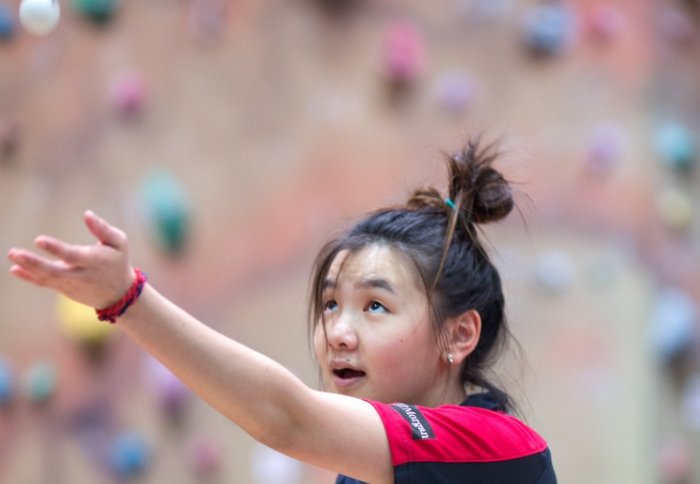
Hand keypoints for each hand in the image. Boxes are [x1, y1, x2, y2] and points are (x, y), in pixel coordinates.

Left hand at [7, 210, 134, 309]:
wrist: (118, 294)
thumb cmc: (118, 262)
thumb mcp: (119, 243)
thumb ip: (103, 229)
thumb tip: (87, 214)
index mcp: (94, 262)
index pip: (72, 256)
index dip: (55, 249)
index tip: (39, 240)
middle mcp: (81, 275)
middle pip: (54, 271)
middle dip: (34, 262)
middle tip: (15, 252)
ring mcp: (70, 284)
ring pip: (46, 277)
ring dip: (28, 267)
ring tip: (12, 254)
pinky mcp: (64, 288)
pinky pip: (44, 283)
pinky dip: (29, 277)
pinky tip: (14, 269)